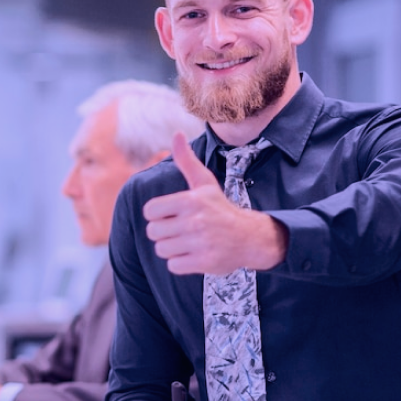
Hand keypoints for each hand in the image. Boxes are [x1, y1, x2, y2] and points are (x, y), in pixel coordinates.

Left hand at [142, 132, 286, 274]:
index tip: (173, 215)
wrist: (250, 237)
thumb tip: (176, 134)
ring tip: (190, 242)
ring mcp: (200, 242)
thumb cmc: (220, 208)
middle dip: (165, 233)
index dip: (158, 215)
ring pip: (162, 250)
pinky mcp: (204, 262)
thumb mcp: (204, 183)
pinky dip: (181, 263)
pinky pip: (173, 265)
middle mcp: (195, 221)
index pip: (150, 211)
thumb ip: (186, 161)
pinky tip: (195, 254)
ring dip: (173, 249)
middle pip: (153, 232)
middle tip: (183, 230)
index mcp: (190, 200)